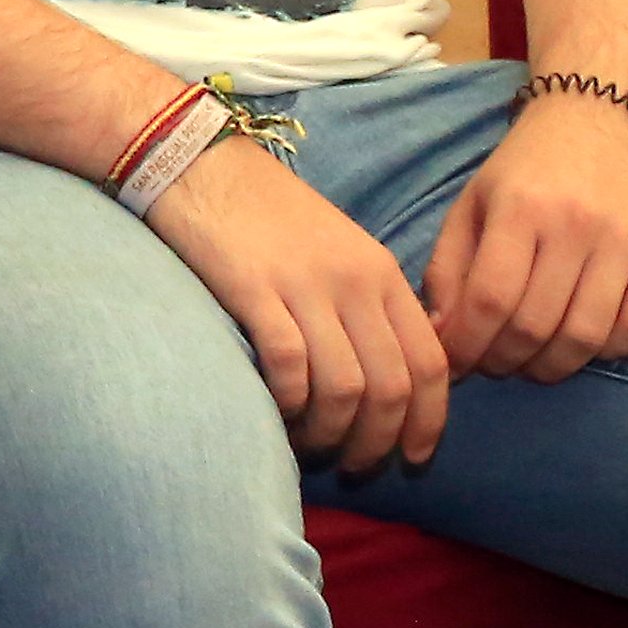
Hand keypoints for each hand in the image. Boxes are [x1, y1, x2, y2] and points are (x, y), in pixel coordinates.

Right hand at [142, 133, 453, 474]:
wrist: (195, 161)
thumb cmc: (263, 212)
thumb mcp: (337, 249)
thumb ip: (369, 303)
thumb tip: (391, 375)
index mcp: (381, 271)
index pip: (431, 363)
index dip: (429, 422)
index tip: (412, 456)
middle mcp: (354, 281)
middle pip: (393, 387)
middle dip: (379, 442)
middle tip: (356, 466)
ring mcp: (304, 285)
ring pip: (346, 388)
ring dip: (332, 433)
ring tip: (312, 446)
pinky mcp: (253, 289)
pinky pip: (290, 367)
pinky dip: (290, 404)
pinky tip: (277, 412)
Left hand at [421, 90, 627, 382]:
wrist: (604, 117)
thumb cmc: (527, 168)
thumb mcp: (473, 203)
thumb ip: (449, 267)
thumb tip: (439, 336)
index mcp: (519, 208)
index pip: (489, 299)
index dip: (467, 345)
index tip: (455, 365)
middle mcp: (574, 225)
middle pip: (535, 325)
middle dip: (504, 360)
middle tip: (492, 364)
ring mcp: (624, 241)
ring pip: (586, 336)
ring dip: (552, 366)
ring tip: (531, 361)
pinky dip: (607, 350)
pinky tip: (582, 342)